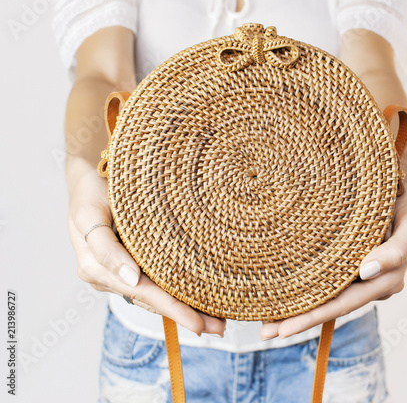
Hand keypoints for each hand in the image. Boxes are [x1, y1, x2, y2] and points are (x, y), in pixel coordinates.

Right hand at [67, 160, 225, 336]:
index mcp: (98, 269)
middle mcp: (112, 276)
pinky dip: (176, 292)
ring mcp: (122, 272)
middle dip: (186, 315)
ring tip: (216, 319)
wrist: (87, 179)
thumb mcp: (90, 215)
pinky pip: (155, 282)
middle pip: (154, 301)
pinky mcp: (132, 263)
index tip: (198, 325)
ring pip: (157, 295)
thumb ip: (105, 248)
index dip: (172, 310)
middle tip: (219, 328)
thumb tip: (131, 278)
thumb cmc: (90, 194)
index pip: (144, 293)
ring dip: (185, 307)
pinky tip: (196, 298)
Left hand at [260, 182, 406, 339]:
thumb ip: (396, 250)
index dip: (313, 317)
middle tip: (265, 333)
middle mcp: (370, 285)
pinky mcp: (351, 268)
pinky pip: (327, 284)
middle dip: (297, 321)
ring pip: (326, 299)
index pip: (343, 304)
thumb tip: (367, 272)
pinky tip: (284, 298)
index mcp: (385, 281)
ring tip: (267, 323)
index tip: (283, 330)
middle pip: (329, 308)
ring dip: (297, 311)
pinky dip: (305, 293)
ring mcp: (360, 279)